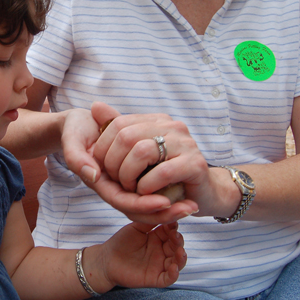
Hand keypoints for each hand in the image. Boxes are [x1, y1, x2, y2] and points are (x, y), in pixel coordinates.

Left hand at [80, 102, 200, 222]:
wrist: (203, 194)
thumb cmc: (167, 176)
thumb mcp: (138, 153)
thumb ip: (118, 130)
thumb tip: (95, 106)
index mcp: (156, 121)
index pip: (118, 123)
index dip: (104, 148)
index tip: (104, 168)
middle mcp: (172, 126)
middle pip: (126, 136)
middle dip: (113, 163)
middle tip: (117, 182)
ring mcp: (185, 143)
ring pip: (142, 151)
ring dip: (128, 175)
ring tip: (131, 188)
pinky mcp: (195, 164)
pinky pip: (162, 172)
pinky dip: (147, 186)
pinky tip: (145, 193)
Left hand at [87, 222, 186, 291]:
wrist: (106, 259)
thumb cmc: (121, 242)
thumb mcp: (136, 228)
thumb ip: (150, 222)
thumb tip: (164, 209)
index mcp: (158, 238)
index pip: (172, 232)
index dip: (174, 227)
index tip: (174, 221)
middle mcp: (162, 251)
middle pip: (177, 246)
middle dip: (179, 241)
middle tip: (176, 236)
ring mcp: (160, 265)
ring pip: (177, 262)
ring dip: (181, 257)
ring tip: (180, 251)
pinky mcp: (155, 278)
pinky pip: (168, 278)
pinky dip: (174, 274)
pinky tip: (173, 267)